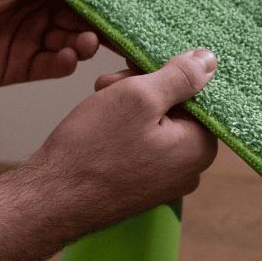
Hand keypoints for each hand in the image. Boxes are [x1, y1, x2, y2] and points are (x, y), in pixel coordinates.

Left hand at [0, 0, 111, 84]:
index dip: (105, 0)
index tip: (126, 6)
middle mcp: (40, 13)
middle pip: (83, 22)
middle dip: (100, 27)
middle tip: (111, 31)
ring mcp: (31, 40)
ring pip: (72, 46)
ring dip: (83, 45)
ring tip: (82, 42)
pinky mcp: (20, 67)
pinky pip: (52, 67)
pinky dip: (64, 64)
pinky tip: (66, 57)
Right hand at [26, 48, 218, 232]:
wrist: (52, 199)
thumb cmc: (92, 150)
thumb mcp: (138, 97)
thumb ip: (180, 76)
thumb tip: (209, 61)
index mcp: (200, 148)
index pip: (195, 93)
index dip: (161, 74)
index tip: (133, 70)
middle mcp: (189, 169)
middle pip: (175, 108)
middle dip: (141, 89)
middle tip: (108, 86)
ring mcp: (166, 181)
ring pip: (155, 124)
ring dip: (128, 106)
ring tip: (99, 102)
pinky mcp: (142, 186)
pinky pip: (141, 145)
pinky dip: (122, 129)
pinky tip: (99, 126)